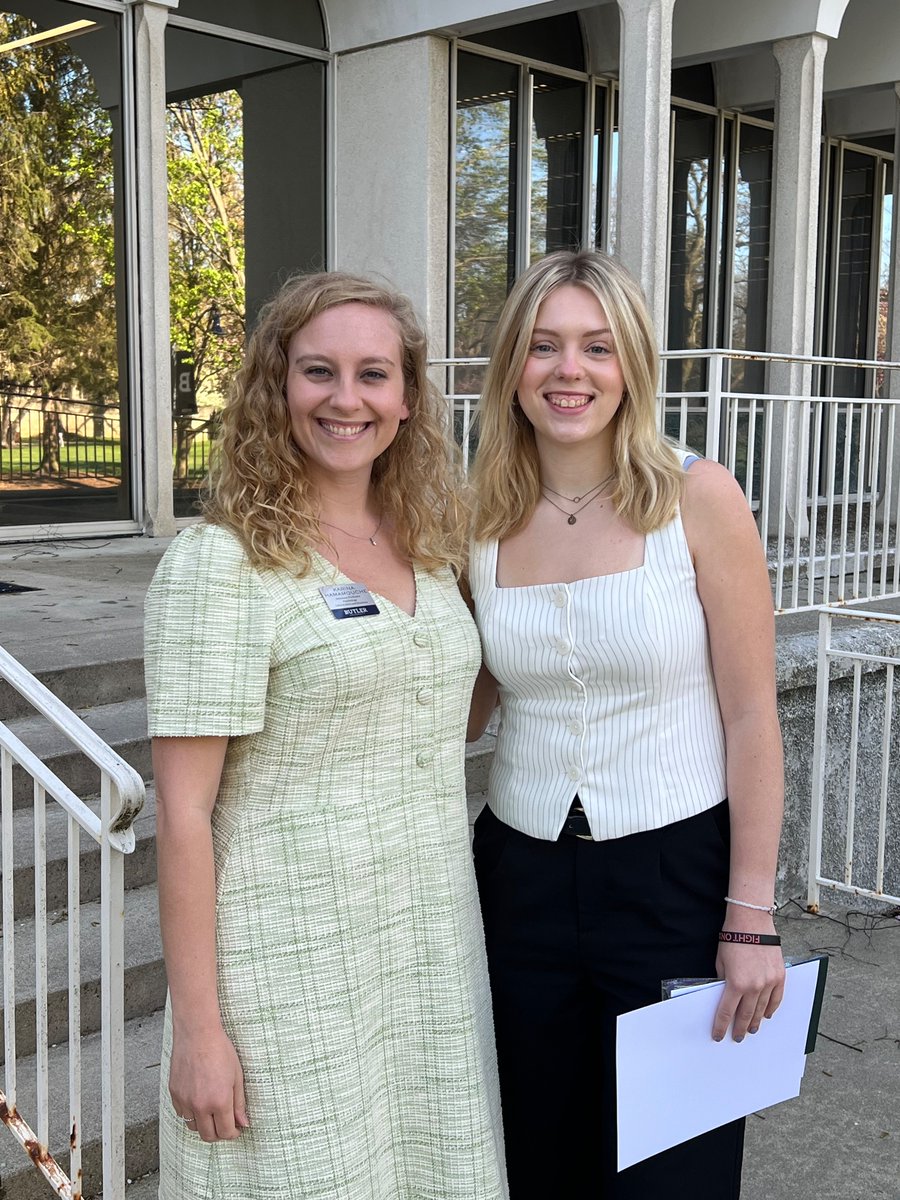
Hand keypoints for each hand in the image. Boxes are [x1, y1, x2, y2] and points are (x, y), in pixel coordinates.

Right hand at [169, 1023, 249, 1141]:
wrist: (197, 1034)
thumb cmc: (220, 1051)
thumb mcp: (237, 1076)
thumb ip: (239, 1103)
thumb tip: (243, 1123)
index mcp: (220, 1101)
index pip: (225, 1132)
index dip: (233, 1133)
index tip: (235, 1129)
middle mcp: (200, 1105)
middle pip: (208, 1136)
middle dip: (218, 1134)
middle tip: (225, 1125)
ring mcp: (185, 1101)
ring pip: (193, 1127)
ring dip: (203, 1125)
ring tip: (211, 1112)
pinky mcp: (174, 1094)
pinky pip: (182, 1113)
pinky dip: (190, 1113)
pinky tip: (198, 1100)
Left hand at [712, 927, 784, 1042]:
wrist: (751, 922)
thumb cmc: (733, 939)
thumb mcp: (720, 962)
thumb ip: (723, 981)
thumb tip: (724, 995)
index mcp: (736, 984)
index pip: (726, 1012)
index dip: (721, 1026)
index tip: (718, 1035)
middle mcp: (754, 986)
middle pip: (746, 1015)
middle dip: (740, 1028)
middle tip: (738, 1037)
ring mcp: (769, 982)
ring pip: (762, 1010)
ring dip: (756, 1022)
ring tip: (751, 1029)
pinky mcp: (780, 976)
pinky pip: (776, 999)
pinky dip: (771, 1009)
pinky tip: (766, 1015)